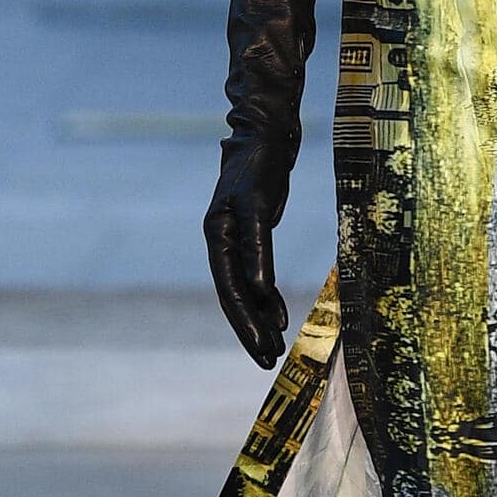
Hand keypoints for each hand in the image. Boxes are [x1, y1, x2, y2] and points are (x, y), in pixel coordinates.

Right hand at [204, 135, 293, 367]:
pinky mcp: (252, 237)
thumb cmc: (260, 165)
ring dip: (260, 319)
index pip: (230, 288)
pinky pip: (257, 275)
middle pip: (235, 296)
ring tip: (274, 350)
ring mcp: (236, 241)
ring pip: (245, 290)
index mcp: (217, 236)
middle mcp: (222, 242)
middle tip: (267, 360)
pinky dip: (268, 297)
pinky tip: (278, 316)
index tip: (263, 345)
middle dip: (251, 329)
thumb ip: (258, 247)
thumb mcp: (259, 205)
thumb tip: (260, 289)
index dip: (246, 319)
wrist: (267, 136)